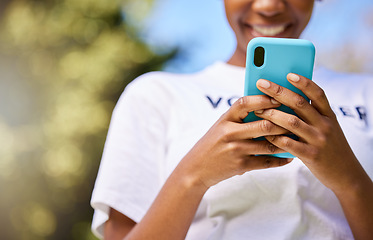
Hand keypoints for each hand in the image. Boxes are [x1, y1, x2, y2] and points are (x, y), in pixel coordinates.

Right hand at [179, 95, 291, 188]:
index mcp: (224, 119)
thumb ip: (239, 117)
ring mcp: (236, 150)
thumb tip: (266, 108)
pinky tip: (288, 157)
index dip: (263, 99)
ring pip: (268, 144)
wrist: (196, 168)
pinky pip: (266, 162)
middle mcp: (230, 133)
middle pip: (263, 125)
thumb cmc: (212, 144)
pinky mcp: (240, 165)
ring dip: (286, 142)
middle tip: (297, 120)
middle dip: (283, 123)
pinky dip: (280, 160)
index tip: (279, 97)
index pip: (245, 103)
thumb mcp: (221, 126)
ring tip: (298, 138)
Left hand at [254, 73, 364, 193]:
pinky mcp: (311, 155)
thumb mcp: (327, 127)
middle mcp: (325, 125)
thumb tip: (285, 99)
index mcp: (329, 115)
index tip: (288, 74)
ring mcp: (318, 140)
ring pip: (291, 122)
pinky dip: (275, 137)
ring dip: (272, 114)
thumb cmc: (329, 146)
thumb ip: (311, 114)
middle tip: (261, 83)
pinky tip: (264, 133)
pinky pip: (289, 144)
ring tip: (257, 110)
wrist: (345, 173)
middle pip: (299, 104)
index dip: (304, 82)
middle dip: (278, 91)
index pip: (318, 93)